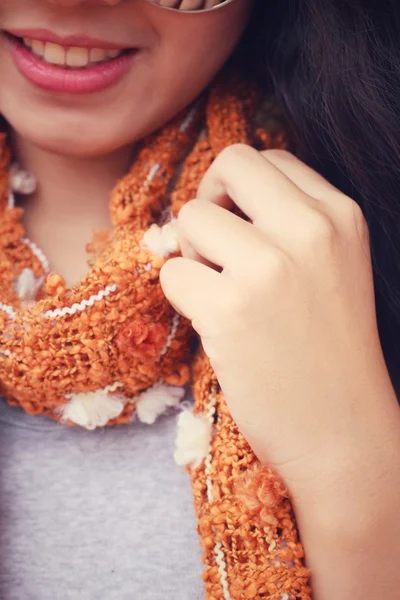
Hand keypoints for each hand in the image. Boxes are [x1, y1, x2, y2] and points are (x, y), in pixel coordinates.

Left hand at [160, 146, 399, 495]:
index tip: (236, 228)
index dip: (239, 191)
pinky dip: (182, 297)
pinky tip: (214, 324)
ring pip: (190, 218)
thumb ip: (280, 227)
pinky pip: (172, 273)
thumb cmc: (330, 353)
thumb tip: (198, 210)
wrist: (343, 434)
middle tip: (213, 247)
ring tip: (222, 296)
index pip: (269, 160)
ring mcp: (269, 268)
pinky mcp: (230, 309)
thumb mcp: (331, 269)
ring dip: (193, 257)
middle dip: (210, 201)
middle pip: (230, 164)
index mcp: (341, 216)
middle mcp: (310, 230)